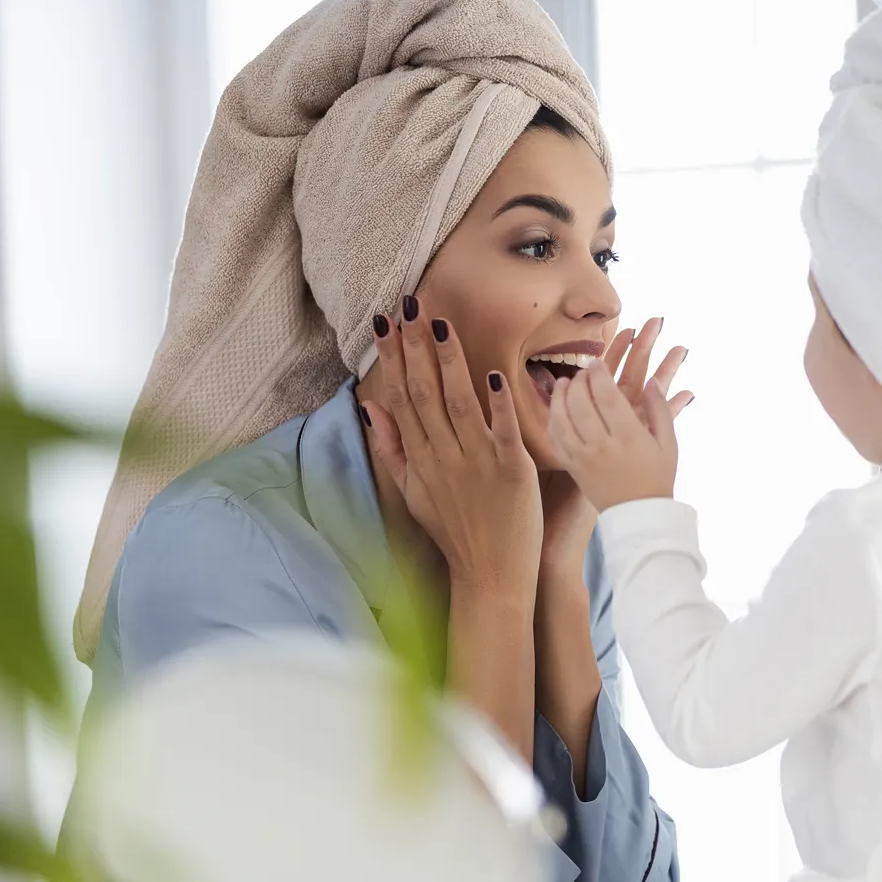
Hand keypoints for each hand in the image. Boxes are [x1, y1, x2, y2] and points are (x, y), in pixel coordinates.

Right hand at [362, 300, 541, 592]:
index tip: (385, 322)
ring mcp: (476, 462)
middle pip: (426, 392)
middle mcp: (444, 455)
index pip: (403, 397)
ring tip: (441, 324)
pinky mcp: (511, 470)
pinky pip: (503, 430)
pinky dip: (498, 403)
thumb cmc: (454, 533)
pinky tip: (495, 373)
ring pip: (459, 403)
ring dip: (450, 362)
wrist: (490, 575)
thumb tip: (371, 409)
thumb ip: (392, 451)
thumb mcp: (412, 494)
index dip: (394, 358)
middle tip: (409, 306)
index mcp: (420, 458)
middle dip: (415, 347)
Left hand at [546, 357, 680, 511]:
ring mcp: (584, 458)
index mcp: (630, 438)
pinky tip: (558, 407)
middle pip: (581, 403)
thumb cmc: (657, 477)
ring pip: (562, 419)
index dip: (599, 375)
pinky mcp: (572, 467)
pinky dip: (553, 418)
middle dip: (578, 381)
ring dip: (560, 396)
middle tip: (582, 372)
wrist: (638, 515)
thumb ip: (661, 409)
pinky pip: (555, 438)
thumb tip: (653, 381)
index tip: (597, 363)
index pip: (608, 397)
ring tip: (564, 382)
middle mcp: (603, 447)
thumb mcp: (668, 443)